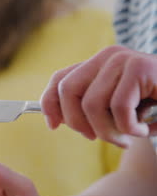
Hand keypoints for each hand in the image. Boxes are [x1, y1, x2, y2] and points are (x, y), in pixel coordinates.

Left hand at [41, 45, 156, 147]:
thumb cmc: (153, 107)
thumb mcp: (114, 108)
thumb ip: (88, 109)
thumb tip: (54, 120)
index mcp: (96, 64)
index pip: (60, 79)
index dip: (50, 104)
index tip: (53, 126)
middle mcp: (106, 57)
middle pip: (68, 91)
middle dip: (78, 123)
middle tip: (98, 138)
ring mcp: (123, 59)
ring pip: (91, 104)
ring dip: (107, 131)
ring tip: (126, 137)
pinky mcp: (141, 68)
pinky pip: (118, 107)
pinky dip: (128, 128)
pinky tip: (143, 131)